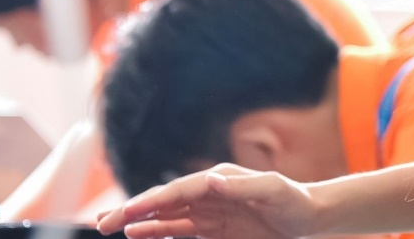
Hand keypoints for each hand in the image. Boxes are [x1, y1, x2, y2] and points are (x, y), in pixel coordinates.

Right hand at [96, 163, 320, 238]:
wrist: (311, 216)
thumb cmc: (295, 201)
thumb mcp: (273, 191)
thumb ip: (242, 186)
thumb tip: (210, 180)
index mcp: (219, 179)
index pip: (177, 192)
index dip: (150, 203)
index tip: (126, 215)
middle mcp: (209, 191)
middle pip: (164, 202)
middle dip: (133, 211)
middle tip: (102, 223)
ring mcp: (210, 209)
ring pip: (166, 216)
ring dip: (139, 221)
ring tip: (109, 226)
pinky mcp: (215, 227)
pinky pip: (180, 229)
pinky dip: (158, 231)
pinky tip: (139, 234)